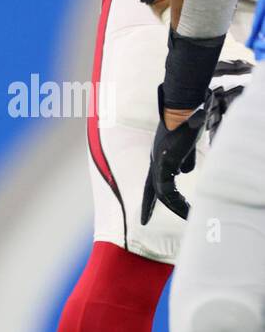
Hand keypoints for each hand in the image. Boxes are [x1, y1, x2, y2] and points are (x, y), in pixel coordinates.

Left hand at [141, 86, 203, 224]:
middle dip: (147, 207)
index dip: (149, 196)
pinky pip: (166, 189)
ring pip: (161, 193)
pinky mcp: (165, 163)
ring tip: (187, 216)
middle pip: (151, 190)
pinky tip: (186, 208)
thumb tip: (185, 172)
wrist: (184, 110)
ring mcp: (159, 163)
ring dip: (175, 206)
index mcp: (159, 158)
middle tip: (143, 222)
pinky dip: (176, 201)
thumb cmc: (187, 123)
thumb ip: (185, 159)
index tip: (145, 210)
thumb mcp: (186, 146)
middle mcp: (155, 162)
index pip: (152, 181)